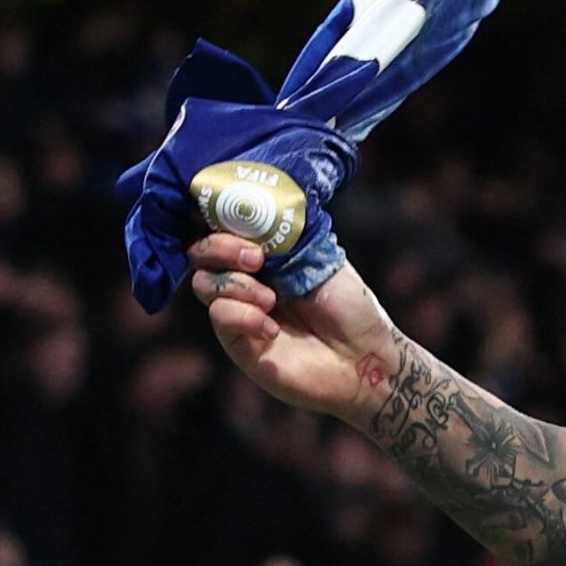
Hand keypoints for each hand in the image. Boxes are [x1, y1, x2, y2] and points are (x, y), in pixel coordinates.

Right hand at [189, 233, 397, 420]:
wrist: (365, 357)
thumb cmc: (350, 308)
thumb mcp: (321, 260)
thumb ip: (284, 235)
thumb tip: (255, 207)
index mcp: (266, 253)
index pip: (224, 227)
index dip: (219, 217)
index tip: (238, 214)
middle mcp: (248, 278)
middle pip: (200, 251)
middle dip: (220, 246)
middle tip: (256, 258)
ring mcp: (240, 309)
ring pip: (204, 282)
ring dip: (237, 285)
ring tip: (271, 299)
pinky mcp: (238, 341)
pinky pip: (219, 316)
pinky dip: (243, 316)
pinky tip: (271, 329)